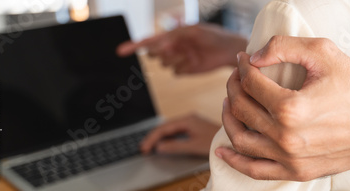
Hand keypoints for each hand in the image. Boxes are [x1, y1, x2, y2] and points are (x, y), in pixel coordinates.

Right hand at [117, 24, 246, 73]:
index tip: (120, 51)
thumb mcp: (194, 31)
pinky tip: (195, 62)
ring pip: (164, 64)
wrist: (229, 51)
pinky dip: (183, 68)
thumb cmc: (213, 36)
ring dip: (175, 60)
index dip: (134, 46)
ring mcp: (178, 59)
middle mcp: (172, 47)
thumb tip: (160, 46)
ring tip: (191, 54)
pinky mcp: (185, 69)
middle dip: (162, 52)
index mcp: (172, 35)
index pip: (148, 40)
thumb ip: (175, 37)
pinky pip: (176, 72)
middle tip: (176, 48)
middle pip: (154, 53)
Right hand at [140, 114, 219, 156]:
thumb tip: (159, 147)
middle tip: (144, 148)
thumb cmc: (217, 141)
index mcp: (187, 120)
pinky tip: (164, 143)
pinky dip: (168, 137)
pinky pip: (177, 131)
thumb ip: (175, 146)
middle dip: (153, 137)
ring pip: (171, 129)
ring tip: (150, 147)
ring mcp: (192, 122)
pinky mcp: (195, 127)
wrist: (233, 139)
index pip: (163, 128)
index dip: (152, 138)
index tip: (144, 148)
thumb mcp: (194, 146)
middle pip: (165, 127)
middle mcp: (189, 118)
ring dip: (160, 137)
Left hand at [215, 36, 349, 180]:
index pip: (250, 84)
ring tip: (229, 104)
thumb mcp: (324, 53)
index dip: (242, 68)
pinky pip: (255, 170)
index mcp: (291, 108)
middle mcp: (286, 137)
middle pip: (242, 109)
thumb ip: (284, 47)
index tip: (243, 60)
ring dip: (229, 118)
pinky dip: (235, 160)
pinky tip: (223, 150)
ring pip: (241, 139)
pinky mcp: (297, 171)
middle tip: (236, 77)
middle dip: (233, 87)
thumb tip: (254, 57)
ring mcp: (290, 158)